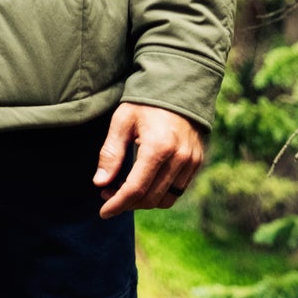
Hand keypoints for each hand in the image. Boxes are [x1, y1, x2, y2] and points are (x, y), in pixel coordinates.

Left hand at [93, 103, 204, 218]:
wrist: (178, 85)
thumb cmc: (145, 102)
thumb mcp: (122, 121)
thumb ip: (111, 153)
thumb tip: (100, 183)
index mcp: (157, 147)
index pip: (135, 189)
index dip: (117, 204)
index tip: (103, 211)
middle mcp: (178, 158)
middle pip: (150, 198)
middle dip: (127, 202)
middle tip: (107, 192)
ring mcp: (191, 162)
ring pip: (166, 199)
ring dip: (144, 201)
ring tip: (125, 189)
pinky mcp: (197, 162)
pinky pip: (178, 190)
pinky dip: (160, 193)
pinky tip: (144, 182)